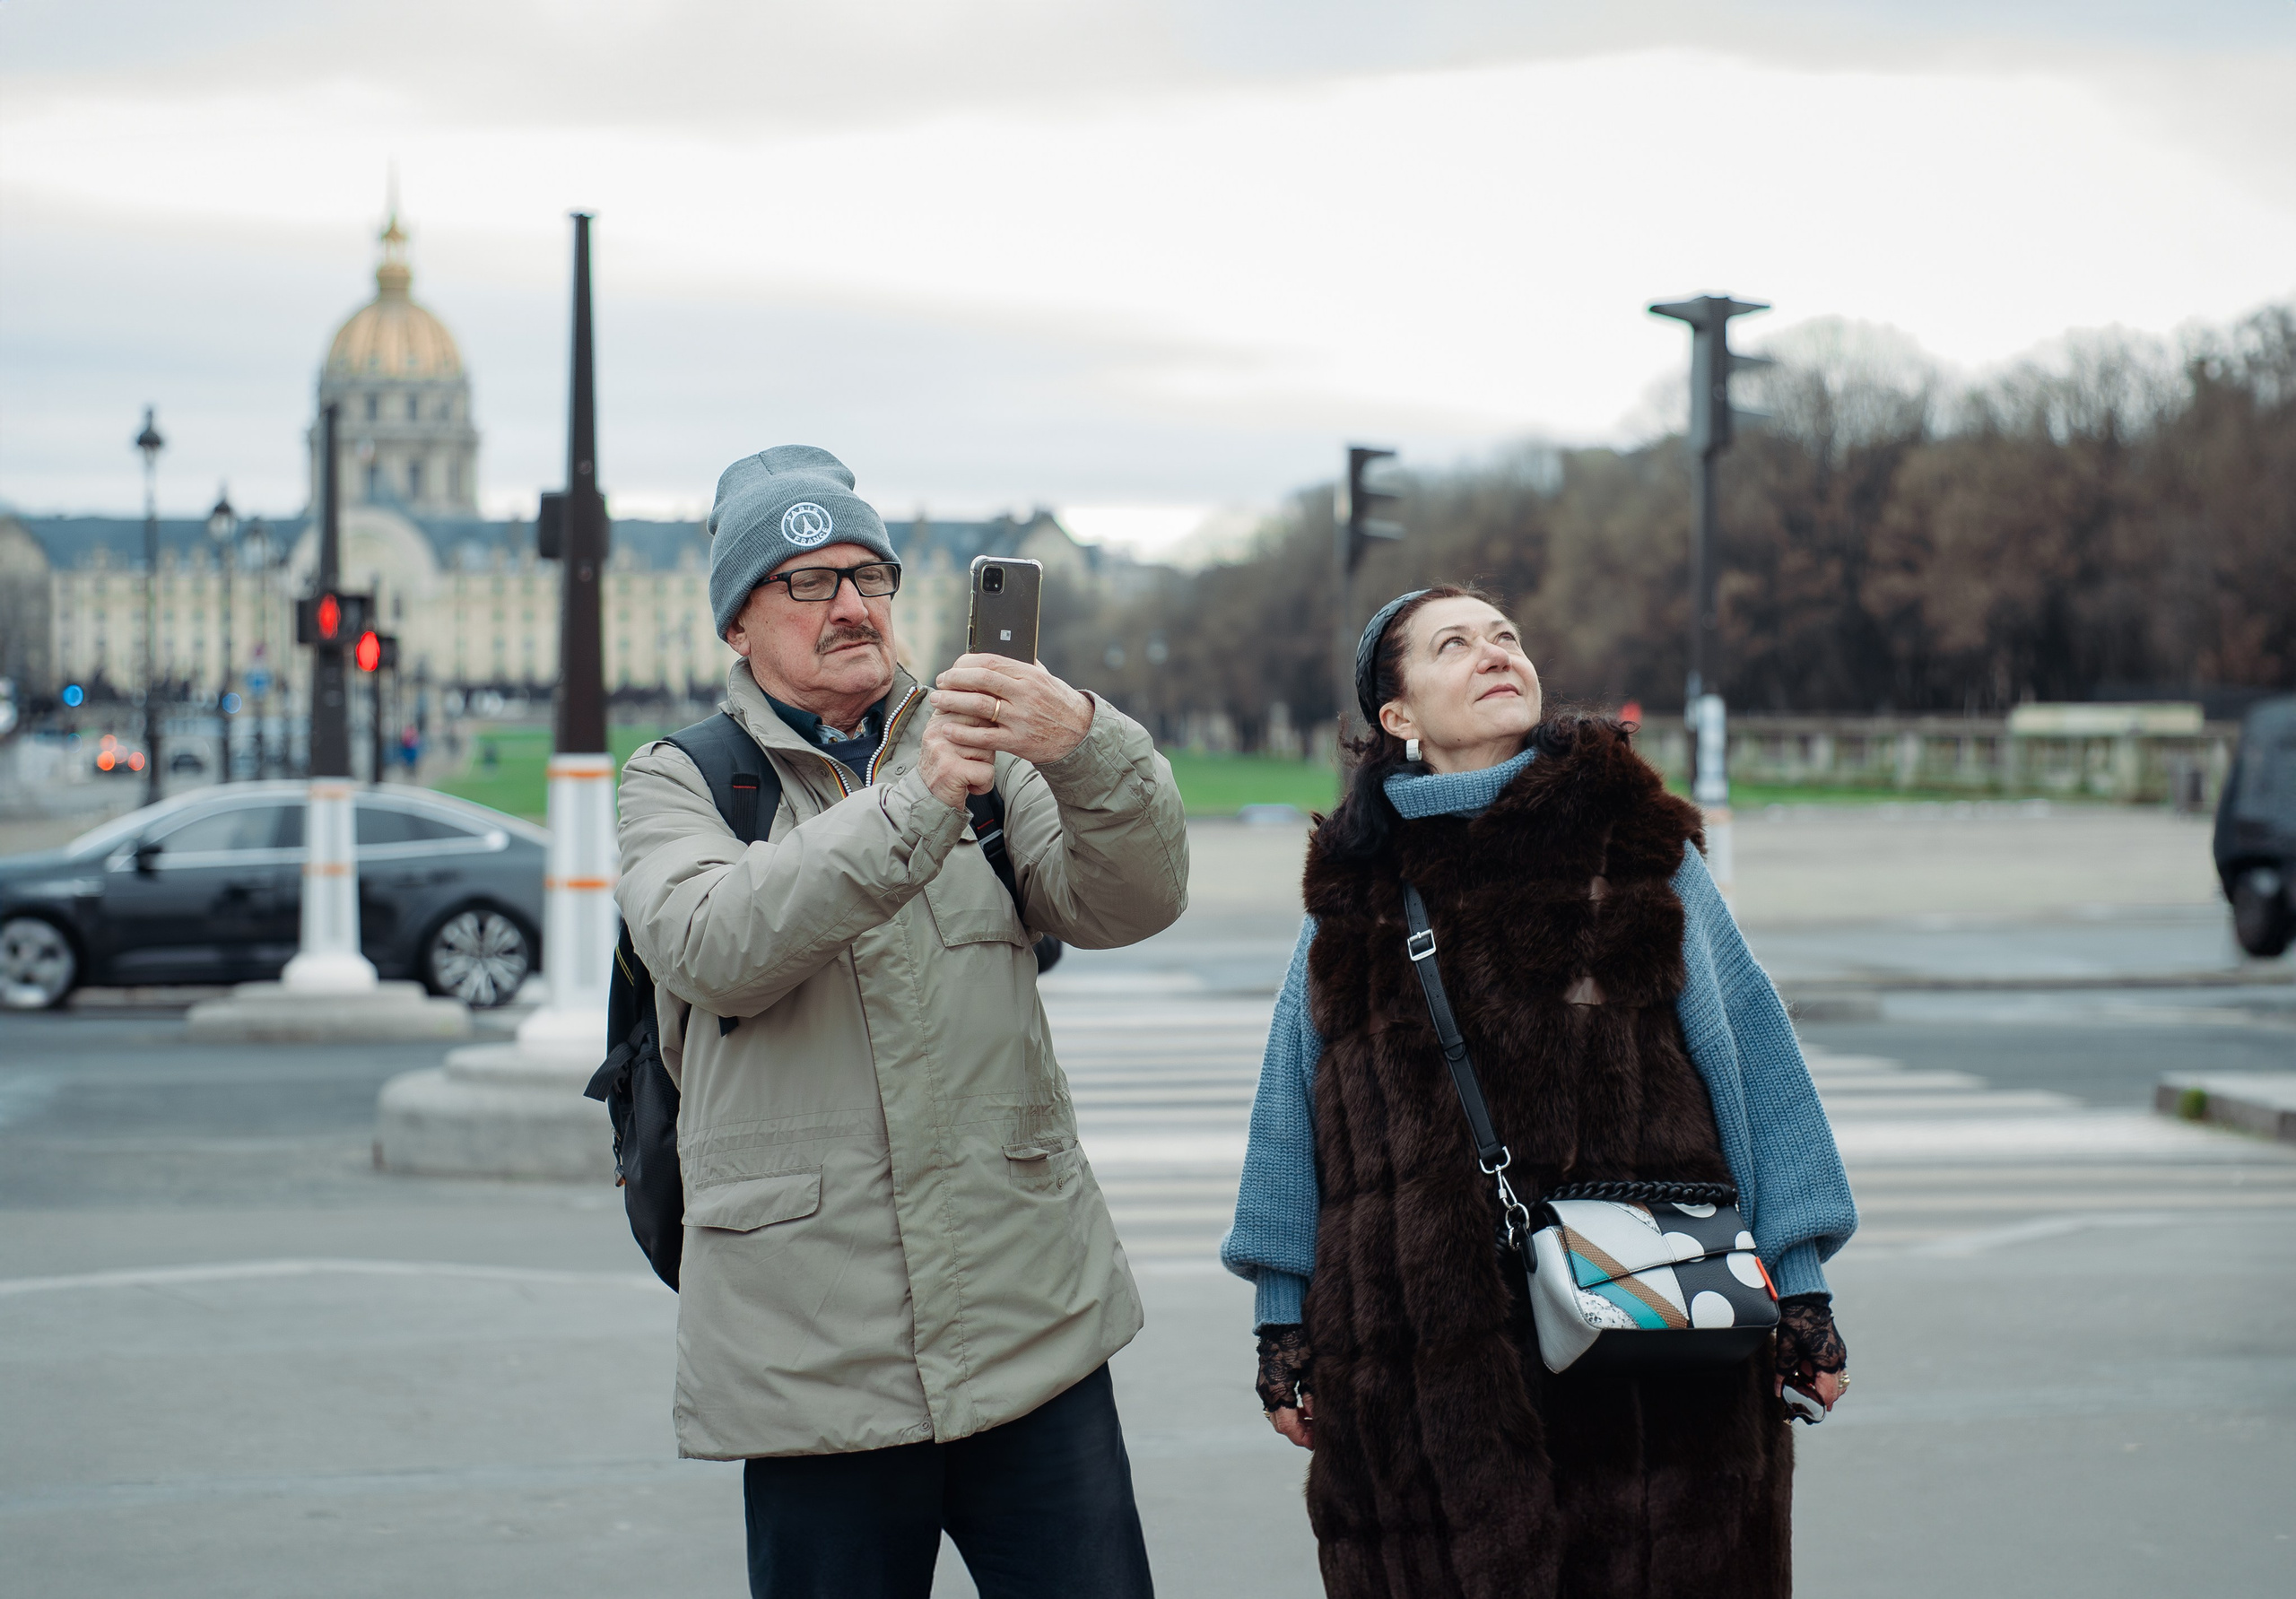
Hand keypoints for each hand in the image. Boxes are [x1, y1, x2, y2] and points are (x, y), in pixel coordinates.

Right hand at [918, 712, 995, 809]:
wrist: (928, 801)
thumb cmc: (947, 767)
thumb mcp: (950, 737)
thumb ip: (965, 718)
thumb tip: (993, 698)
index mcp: (939, 718)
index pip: (973, 704)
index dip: (985, 721)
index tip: (981, 735)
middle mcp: (938, 729)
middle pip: (985, 726)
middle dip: (986, 748)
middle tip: (969, 761)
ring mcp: (943, 749)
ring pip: (989, 750)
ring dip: (985, 767)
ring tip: (966, 773)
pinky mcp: (951, 769)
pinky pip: (987, 771)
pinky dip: (984, 784)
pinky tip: (969, 786)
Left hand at [929, 654, 1093, 766]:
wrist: (1081, 735)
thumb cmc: (1059, 705)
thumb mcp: (1045, 679)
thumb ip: (1023, 666)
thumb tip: (1001, 650)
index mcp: (1029, 675)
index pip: (989, 662)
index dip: (964, 664)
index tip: (952, 668)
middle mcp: (1025, 694)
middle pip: (980, 680)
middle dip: (953, 680)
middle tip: (940, 683)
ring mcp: (1021, 718)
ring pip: (978, 706)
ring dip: (952, 702)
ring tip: (938, 701)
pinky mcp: (1018, 741)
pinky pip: (984, 736)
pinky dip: (962, 732)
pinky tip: (948, 728)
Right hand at [1255, 1324, 1313, 1448]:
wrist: (1282, 1319)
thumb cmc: (1299, 1340)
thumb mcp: (1311, 1368)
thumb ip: (1312, 1395)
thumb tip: (1314, 1417)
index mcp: (1277, 1389)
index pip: (1287, 1426)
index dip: (1302, 1437)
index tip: (1316, 1443)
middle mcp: (1266, 1391)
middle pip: (1280, 1424)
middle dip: (1299, 1432)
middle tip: (1317, 1435)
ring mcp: (1264, 1386)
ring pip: (1277, 1416)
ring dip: (1294, 1422)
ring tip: (1313, 1422)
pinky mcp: (1267, 1380)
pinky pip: (1276, 1404)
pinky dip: (1289, 1411)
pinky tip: (1304, 1408)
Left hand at [1774, 1294, 1847, 1415]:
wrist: (1805, 1298)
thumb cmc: (1795, 1320)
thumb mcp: (1786, 1347)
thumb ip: (1783, 1371)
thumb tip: (1778, 1392)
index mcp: (1828, 1362)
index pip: (1828, 1394)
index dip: (1816, 1405)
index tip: (1803, 1411)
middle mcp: (1838, 1360)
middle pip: (1834, 1391)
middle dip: (1819, 1398)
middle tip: (1801, 1402)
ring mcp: (1839, 1355)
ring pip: (1835, 1381)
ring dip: (1821, 1387)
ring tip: (1801, 1387)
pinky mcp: (1837, 1349)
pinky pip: (1834, 1371)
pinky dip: (1822, 1376)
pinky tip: (1806, 1373)